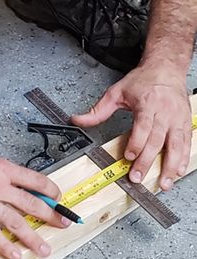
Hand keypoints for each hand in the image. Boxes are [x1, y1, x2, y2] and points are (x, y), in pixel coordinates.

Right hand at [0, 143, 69, 258]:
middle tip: (63, 223)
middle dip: (51, 215)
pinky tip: (15, 254)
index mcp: (2, 169)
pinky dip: (5, 245)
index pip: (35, 180)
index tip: (58, 197)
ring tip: (44, 248)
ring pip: (15, 223)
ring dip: (32, 237)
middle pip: (31, 203)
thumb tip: (12, 174)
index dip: (51, 190)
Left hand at [72, 62, 191, 190]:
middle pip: (157, 139)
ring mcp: (177, 118)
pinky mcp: (185, 123)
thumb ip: (98, 111)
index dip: (137, 143)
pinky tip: (179, 171)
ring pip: (176, 144)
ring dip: (170, 165)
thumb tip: (78, 120)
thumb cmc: (143, 81)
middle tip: (138, 177)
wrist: (167, 68)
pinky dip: (184, 158)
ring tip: (164, 183)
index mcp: (147, 103)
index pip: (143, 126)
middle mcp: (164, 111)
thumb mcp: (116, 92)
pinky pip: (186, 143)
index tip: (128, 156)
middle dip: (147, 161)